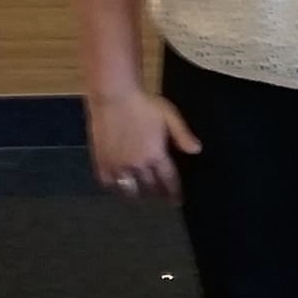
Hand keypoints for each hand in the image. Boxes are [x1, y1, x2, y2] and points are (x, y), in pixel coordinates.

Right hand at [86, 90, 200, 205]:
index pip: (168, 181)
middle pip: (150, 187)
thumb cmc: (144, 103)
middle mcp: (137, 165)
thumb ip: (182, 135)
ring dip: (138, 193)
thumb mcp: (169, 115)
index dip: (174, 193)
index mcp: (155, 155)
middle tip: (161, 197)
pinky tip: (120, 184)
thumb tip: (196, 150)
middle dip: (157, 193)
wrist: (114, 96)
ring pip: (129, 189)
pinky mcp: (101, 162)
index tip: (177, 201)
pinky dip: (116, 186)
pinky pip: (109, 183)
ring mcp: (118, 165)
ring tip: (142, 194)